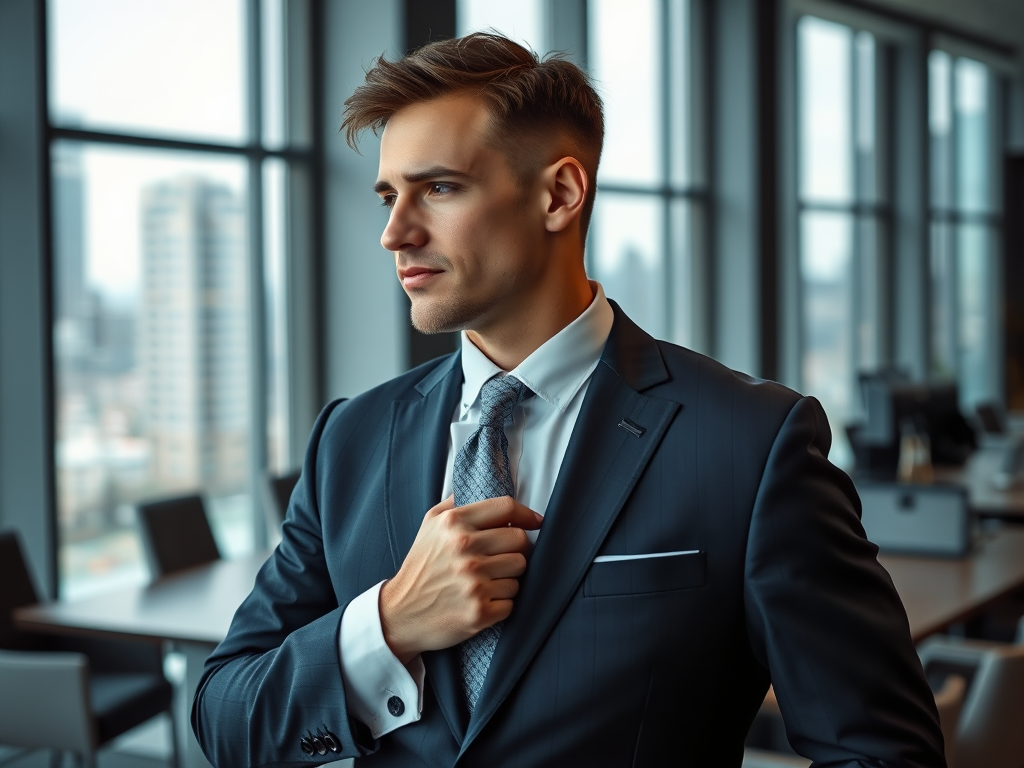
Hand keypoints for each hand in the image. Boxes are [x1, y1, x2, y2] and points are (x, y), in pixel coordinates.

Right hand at [379, 495, 542, 664]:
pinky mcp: (479, 612)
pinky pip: (512, 601)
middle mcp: (464, 549)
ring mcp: (473, 582)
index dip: (526, 514)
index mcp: (453, 523)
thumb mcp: (430, 524)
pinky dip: (502, 603)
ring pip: (519, 572)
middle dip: (517, 549)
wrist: (399, 613)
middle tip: (503, 557)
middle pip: (520, 540)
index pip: (506, 508)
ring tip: (487, 581)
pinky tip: (483, 601)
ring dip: (509, 577)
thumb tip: (485, 484)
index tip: (535, 522)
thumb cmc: (420, 567)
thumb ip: (456, 503)